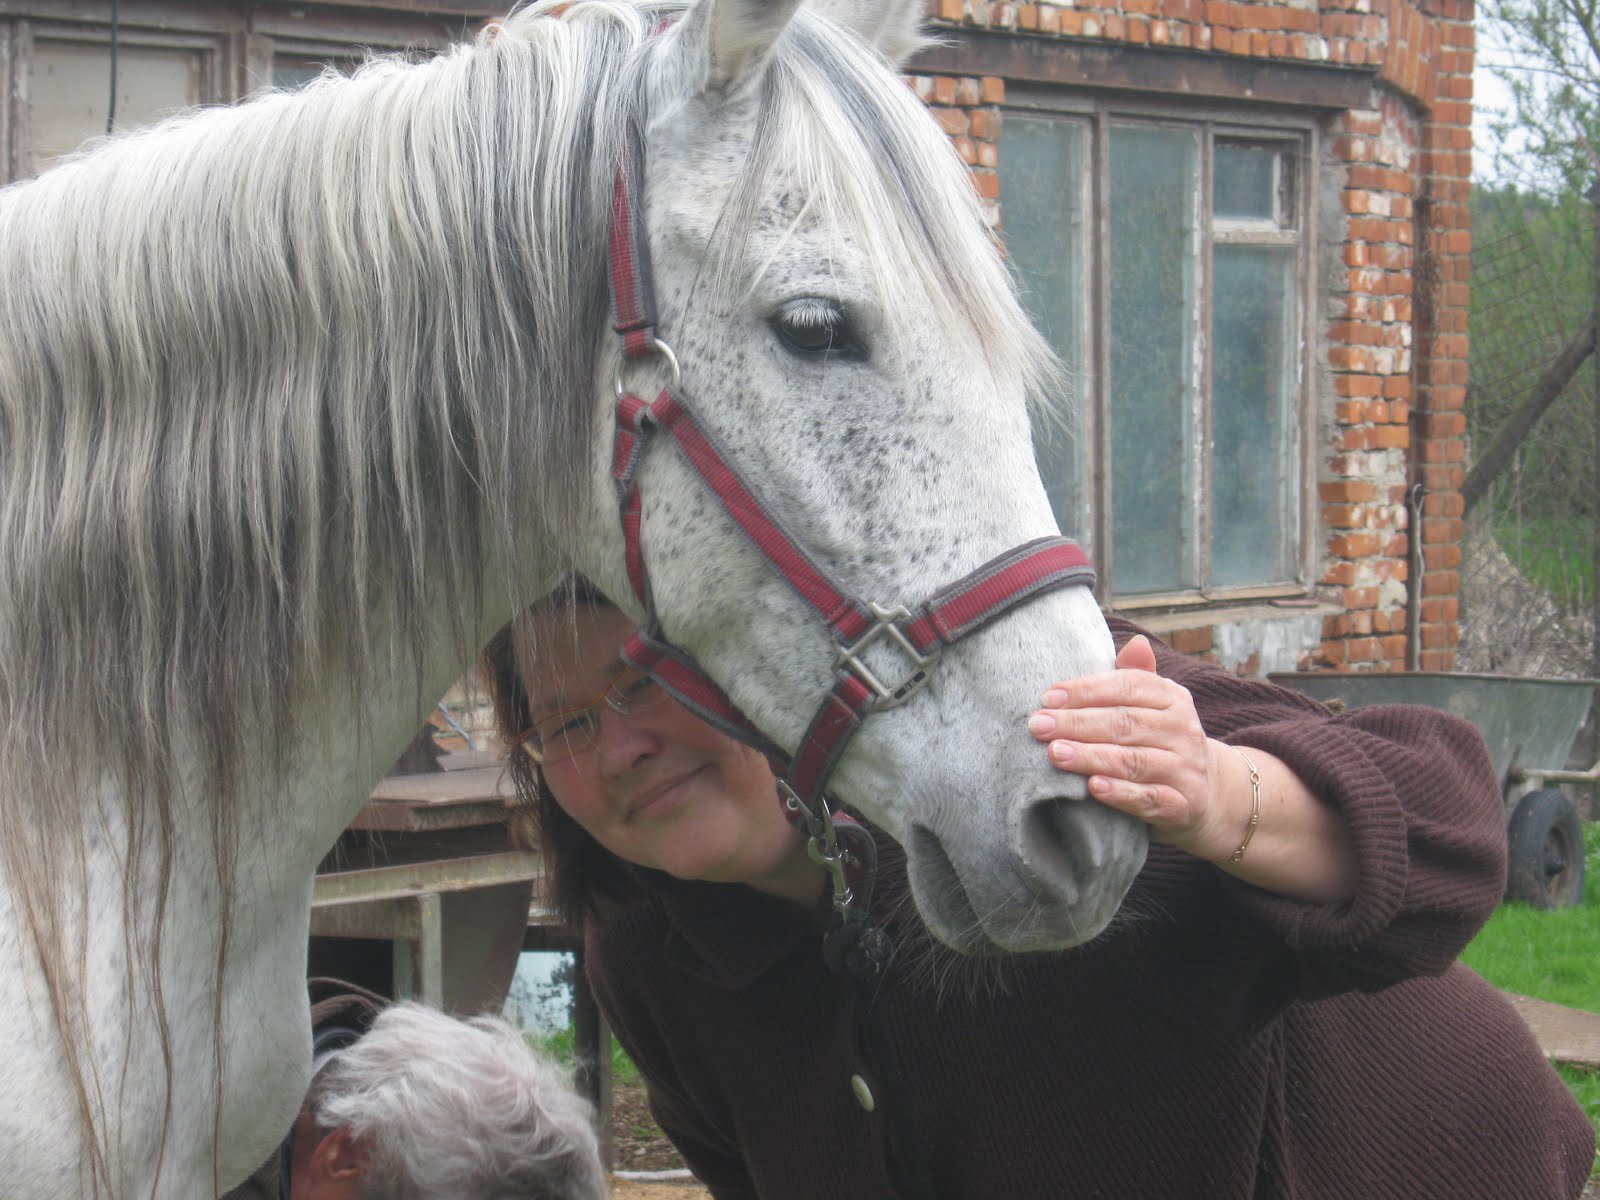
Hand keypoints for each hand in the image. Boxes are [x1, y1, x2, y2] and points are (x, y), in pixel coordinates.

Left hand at [1027, 636, 1236, 860]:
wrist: (1208, 791)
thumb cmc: (1161, 739)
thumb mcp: (1154, 704)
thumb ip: (1136, 675)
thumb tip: (1136, 642)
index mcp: (1172, 698)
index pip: (1126, 687)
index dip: (1085, 690)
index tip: (1048, 698)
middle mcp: (1182, 730)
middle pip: (1124, 723)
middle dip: (1077, 723)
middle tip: (1039, 726)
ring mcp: (1185, 768)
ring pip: (1133, 761)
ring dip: (1091, 757)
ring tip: (1055, 754)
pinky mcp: (1183, 804)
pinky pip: (1150, 798)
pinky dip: (1121, 794)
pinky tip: (1093, 788)